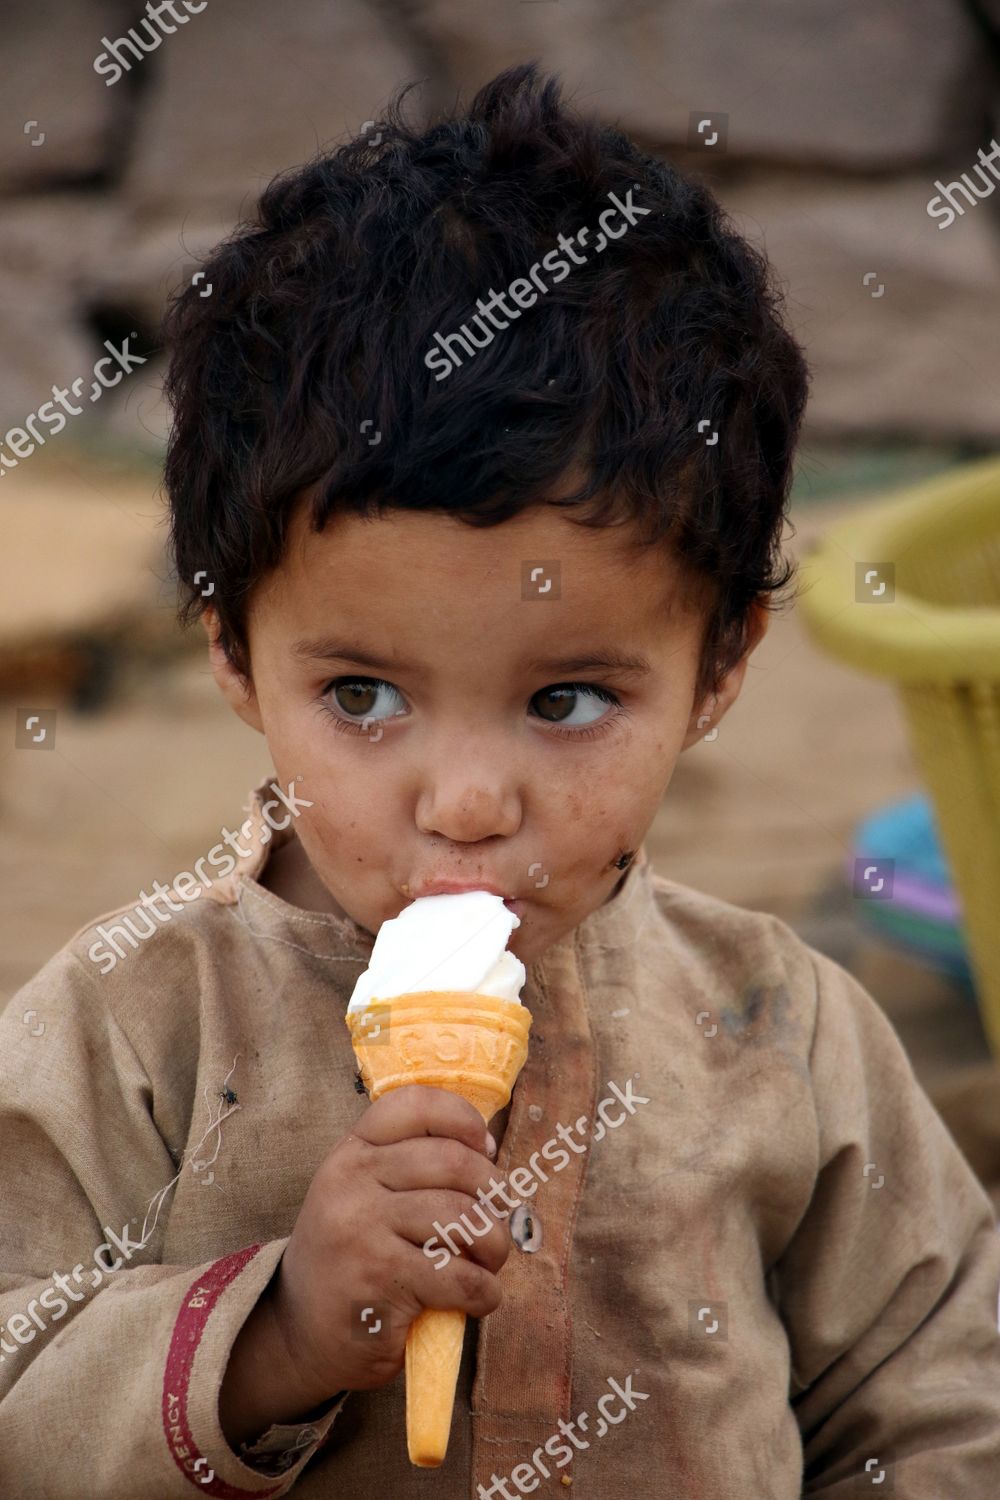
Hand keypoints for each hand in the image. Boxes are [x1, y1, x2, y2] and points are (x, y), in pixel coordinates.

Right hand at [265, 1085, 510, 1400]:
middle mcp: (351, 1180)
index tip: (483, 1148)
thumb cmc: (351, 1260)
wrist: (300, 1337)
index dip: (462, 1119)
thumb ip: (406, 1166)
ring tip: (488, 1261)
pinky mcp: (380, 1279)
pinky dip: (485, 1291)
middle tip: (494, 1219)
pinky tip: (477, 1298)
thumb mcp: (361, 1197)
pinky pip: (460, 1276)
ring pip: (463, 1216)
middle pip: (453, 1161)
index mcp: (351, 1153)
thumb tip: (485, 1146)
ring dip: (494, 1245)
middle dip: (493, 1192)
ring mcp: (362, 1227)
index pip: (414, 1105)